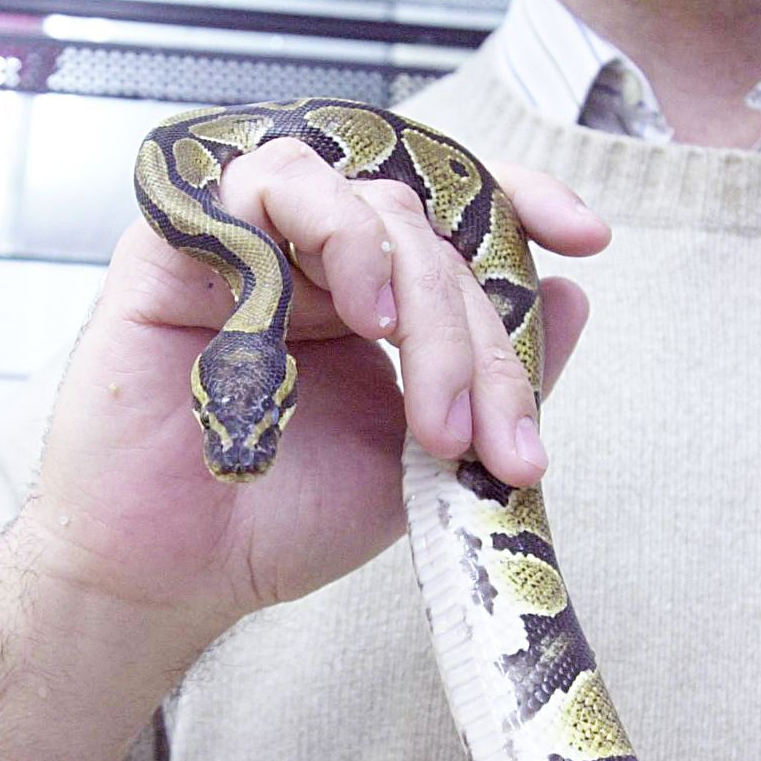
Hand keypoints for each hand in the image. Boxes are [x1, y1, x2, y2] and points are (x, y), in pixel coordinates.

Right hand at [16, 139, 606, 634]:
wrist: (172, 574)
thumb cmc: (282, 521)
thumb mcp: (421, 455)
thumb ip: (491, 375)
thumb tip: (574, 294)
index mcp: (364, 298)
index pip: (448, 219)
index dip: (519, 204)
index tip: (588, 237)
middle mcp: (311, 260)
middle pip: (425, 232)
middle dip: (472, 332)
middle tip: (484, 438)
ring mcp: (251, 244)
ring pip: (364, 201)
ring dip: (414, 280)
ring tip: (421, 384)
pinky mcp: (182, 241)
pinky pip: (268, 186)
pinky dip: (332, 233)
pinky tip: (357, 311)